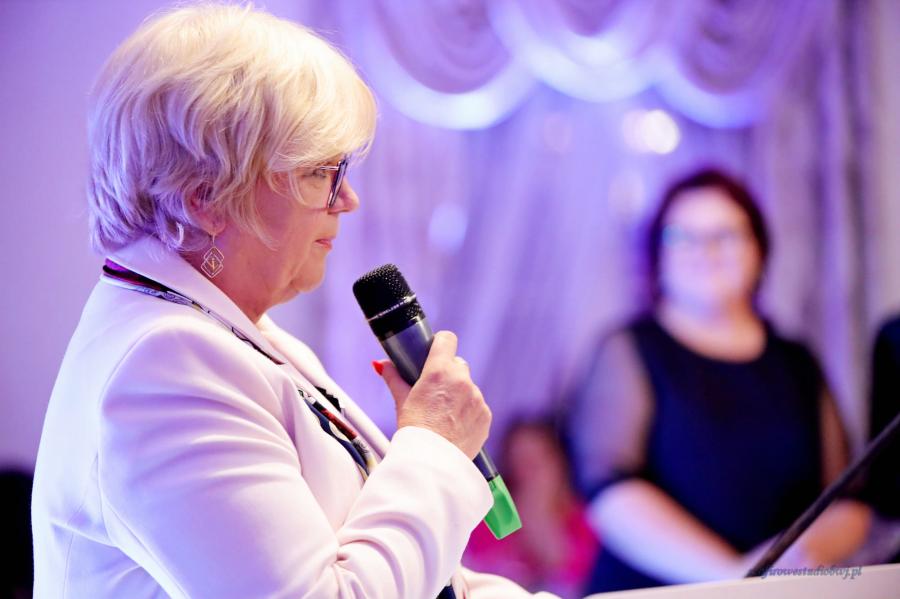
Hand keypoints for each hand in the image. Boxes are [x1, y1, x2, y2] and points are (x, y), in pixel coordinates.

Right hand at [374, 330, 490, 459]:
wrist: (432, 462)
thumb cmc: (414, 431)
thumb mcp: (401, 401)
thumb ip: (394, 378)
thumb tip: (381, 365)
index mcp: (439, 371)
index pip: (447, 339)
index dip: (440, 344)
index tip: (435, 352)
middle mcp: (461, 380)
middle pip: (458, 365)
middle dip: (448, 374)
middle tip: (435, 392)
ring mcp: (476, 398)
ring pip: (468, 387)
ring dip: (459, 394)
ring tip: (444, 415)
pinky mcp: (485, 415)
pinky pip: (477, 406)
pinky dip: (469, 412)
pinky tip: (456, 426)